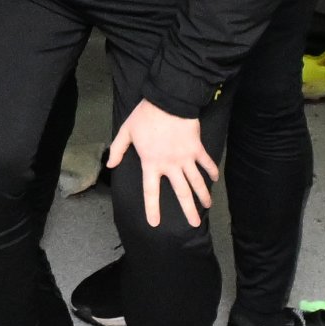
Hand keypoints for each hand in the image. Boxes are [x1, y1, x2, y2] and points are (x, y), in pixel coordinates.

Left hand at [106, 100, 219, 228]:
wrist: (168, 101)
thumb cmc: (145, 116)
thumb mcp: (126, 131)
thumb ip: (118, 150)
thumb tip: (110, 165)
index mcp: (151, 163)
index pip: (151, 191)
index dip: (152, 208)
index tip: (155, 224)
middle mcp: (170, 165)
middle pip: (181, 192)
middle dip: (189, 210)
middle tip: (194, 224)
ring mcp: (186, 157)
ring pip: (197, 181)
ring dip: (203, 195)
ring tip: (207, 206)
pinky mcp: (197, 148)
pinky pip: (206, 162)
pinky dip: (212, 171)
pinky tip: (215, 179)